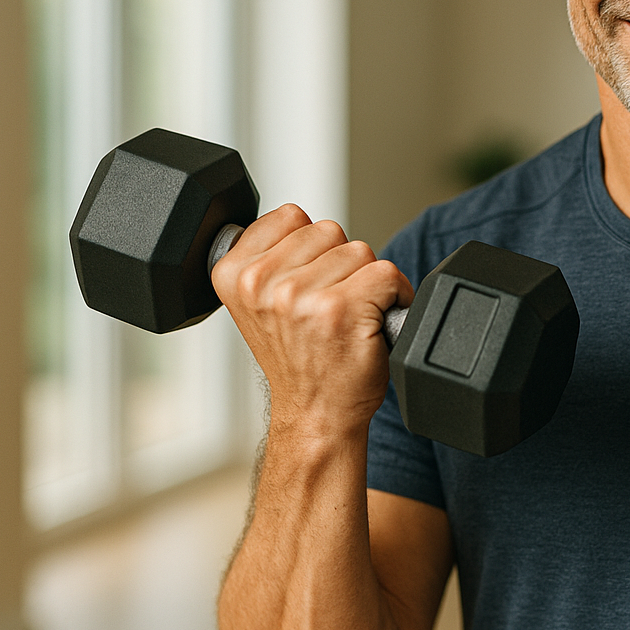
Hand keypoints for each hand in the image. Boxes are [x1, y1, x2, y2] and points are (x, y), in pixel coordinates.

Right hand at [211, 203, 414, 438]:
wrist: (315, 414)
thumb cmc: (299, 360)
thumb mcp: (260, 303)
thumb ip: (271, 257)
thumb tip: (298, 221)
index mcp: (233, 274)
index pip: (290, 216)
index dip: (312, 247)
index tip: (307, 282)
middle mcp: (261, 283)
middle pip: (329, 230)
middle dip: (339, 264)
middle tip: (329, 306)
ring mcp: (299, 296)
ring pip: (359, 250)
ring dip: (366, 281)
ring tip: (348, 316)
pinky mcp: (341, 309)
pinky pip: (387, 273)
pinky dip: (395, 295)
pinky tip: (374, 322)